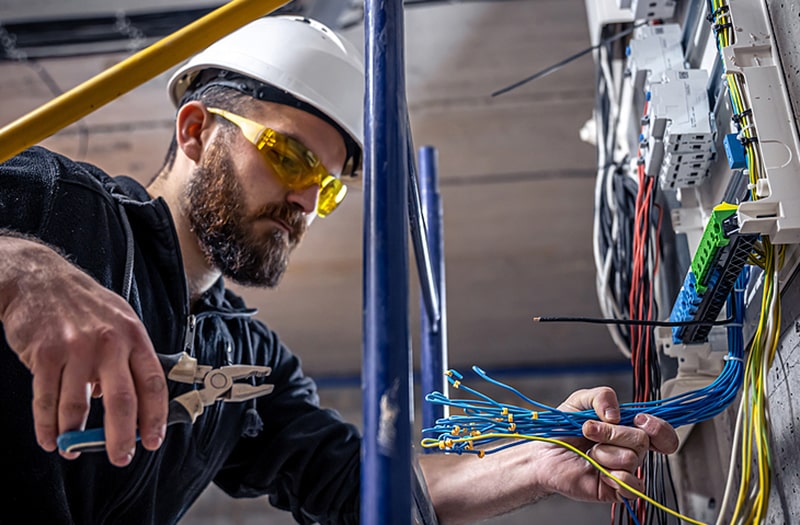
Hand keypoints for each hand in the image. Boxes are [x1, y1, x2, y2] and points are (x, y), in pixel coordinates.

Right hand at [0, 237, 168, 465]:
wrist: (39, 278)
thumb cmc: (84, 303)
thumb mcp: (120, 320)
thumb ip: (128, 358)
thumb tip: (132, 402)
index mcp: (134, 336)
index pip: (153, 383)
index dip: (156, 416)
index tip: (153, 440)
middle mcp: (109, 343)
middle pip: (122, 401)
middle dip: (121, 437)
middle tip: (120, 457)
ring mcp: (76, 348)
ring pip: (79, 406)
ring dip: (76, 436)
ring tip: (74, 450)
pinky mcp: (45, 354)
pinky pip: (47, 400)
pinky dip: (47, 426)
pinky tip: (51, 439)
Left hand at [540, 387, 678, 502]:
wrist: (542, 453)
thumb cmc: (562, 429)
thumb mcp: (580, 401)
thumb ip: (602, 396)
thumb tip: (616, 414)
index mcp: (628, 428)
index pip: (661, 432)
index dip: (658, 427)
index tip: (639, 420)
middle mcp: (630, 449)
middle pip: (642, 440)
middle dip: (611, 433)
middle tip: (589, 431)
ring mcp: (624, 470)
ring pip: (631, 459)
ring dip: (604, 452)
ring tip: (589, 453)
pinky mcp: (616, 489)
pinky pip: (631, 485)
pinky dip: (613, 475)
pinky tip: (598, 470)